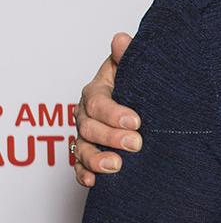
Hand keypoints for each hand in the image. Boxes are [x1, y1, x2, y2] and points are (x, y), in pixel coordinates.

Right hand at [72, 32, 137, 187]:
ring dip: (97, 159)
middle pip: (90, 128)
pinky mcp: (88, 153)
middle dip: (112, 137)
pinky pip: (80, 167)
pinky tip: (94, 183)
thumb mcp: (132, 69)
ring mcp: (85, 135)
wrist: (138, 100)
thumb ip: (126, 57)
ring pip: (83, 149)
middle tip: (136, 144)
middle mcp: (86, 115)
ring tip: (116, 166)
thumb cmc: (134, 83)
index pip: (99, 103)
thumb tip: (121, 39)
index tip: (136, 120)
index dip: (115, 113)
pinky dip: (85, 175)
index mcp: (95, 93)